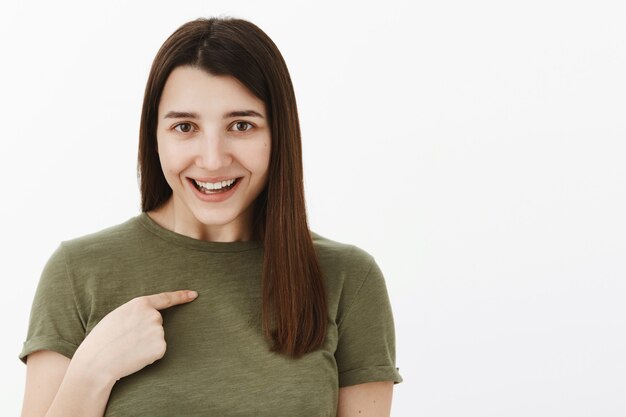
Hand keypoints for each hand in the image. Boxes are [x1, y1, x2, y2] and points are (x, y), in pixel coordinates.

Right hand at [71, 290, 197, 382]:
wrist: (97, 362)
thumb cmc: (103, 339)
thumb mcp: (118, 315)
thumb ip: (137, 312)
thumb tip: (153, 316)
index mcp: (140, 303)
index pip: (165, 298)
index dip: (181, 296)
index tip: (194, 295)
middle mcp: (153, 315)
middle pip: (157, 323)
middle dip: (145, 331)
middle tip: (126, 339)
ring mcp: (158, 331)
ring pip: (157, 338)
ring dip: (147, 344)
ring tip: (128, 348)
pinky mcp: (161, 348)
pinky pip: (158, 350)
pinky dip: (149, 355)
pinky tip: (135, 356)